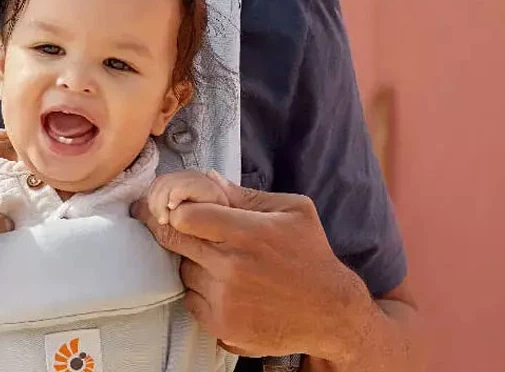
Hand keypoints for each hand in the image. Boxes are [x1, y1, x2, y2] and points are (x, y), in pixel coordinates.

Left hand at [131, 171, 373, 362]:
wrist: (330, 313)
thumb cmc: (311, 255)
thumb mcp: (293, 211)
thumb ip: (245, 195)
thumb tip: (208, 179)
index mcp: (247, 232)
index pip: (184, 216)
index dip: (180, 210)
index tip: (186, 212)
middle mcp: (231, 266)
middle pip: (174, 241)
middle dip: (178, 233)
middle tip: (193, 233)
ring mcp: (223, 298)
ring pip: (183, 270)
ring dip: (193, 264)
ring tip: (223, 263)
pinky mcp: (221, 325)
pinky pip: (190, 299)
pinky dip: (200, 291)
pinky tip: (226, 287)